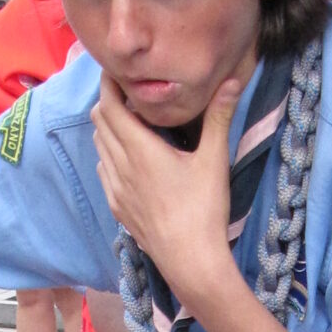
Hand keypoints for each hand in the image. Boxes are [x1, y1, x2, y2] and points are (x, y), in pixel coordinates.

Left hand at [92, 72, 246, 312]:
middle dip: (110, 101)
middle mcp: (120, 165)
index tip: (120, 70)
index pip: (110, 104)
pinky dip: (110, 153)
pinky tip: (130, 156)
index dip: (110, 83)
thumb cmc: (204, 210)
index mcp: (139, 149)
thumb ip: (219, 117)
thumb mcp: (214, 160)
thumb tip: (232, 80)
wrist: (190, 262)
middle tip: (130, 90)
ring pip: (99, 145)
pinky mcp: (117, 206)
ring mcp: (115, 188)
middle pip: (99, 121)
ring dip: (109, 127)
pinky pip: (104, 169)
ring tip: (132, 119)